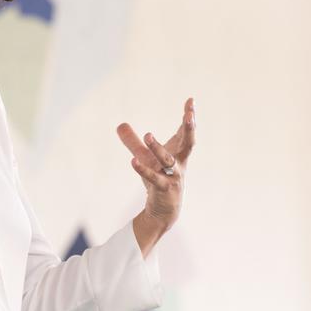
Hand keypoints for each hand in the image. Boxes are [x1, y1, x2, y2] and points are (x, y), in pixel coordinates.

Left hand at [118, 98, 195, 254]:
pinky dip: (143, 169)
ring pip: (168, 160)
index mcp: (179, 153)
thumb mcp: (145, 158)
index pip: (185, 131)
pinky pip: (154, 177)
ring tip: (147, 135)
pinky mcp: (164, 188)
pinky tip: (133, 161)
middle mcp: (180, 162)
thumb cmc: (159, 179)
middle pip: (189, 143)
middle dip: (190, 128)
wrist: (164, 210)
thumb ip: (133, 142)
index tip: (191, 100)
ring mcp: (174, 176)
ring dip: (158, 148)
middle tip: (189, 115)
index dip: (189, 116)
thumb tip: (120, 125)